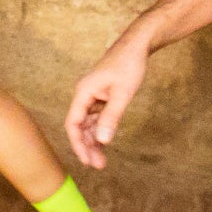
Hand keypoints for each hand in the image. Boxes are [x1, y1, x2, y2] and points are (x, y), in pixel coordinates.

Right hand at [64, 32, 151, 168]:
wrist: (137, 46)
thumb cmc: (128, 65)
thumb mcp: (122, 93)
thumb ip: (111, 117)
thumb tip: (102, 140)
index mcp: (84, 92)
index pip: (73, 123)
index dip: (77, 144)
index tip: (86, 160)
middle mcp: (85, 95)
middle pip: (80, 126)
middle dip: (87, 146)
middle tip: (98, 165)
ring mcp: (94, 96)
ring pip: (89, 124)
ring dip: (94, 141)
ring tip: (102, 160)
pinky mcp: (103, 96)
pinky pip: (97, 118)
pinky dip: (100, 131)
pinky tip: (105, 144)